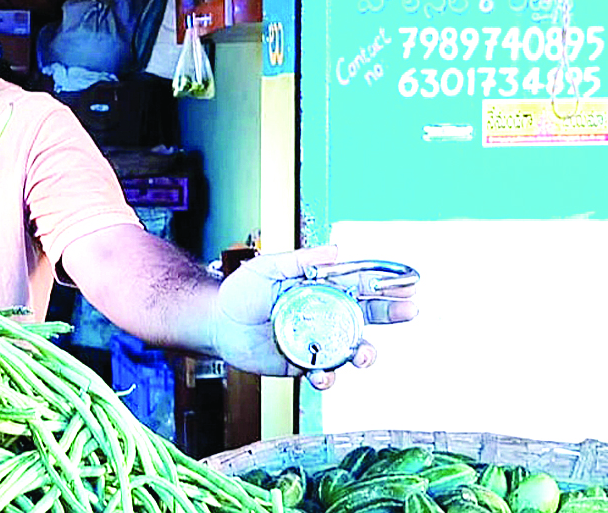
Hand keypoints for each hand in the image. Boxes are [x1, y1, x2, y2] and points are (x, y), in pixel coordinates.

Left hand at [211, 245, 418, 389]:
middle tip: (409, 311)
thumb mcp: (268, 267)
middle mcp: (324, 314)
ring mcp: (316, 340)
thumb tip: (336, 249)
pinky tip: (323, 374)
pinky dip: (328, 376)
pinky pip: (324, 372)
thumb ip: (302, 259)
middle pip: (366, 315)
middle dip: (390, 313)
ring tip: (364, 355)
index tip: (408, 285)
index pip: (359, 285)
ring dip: (364, 353)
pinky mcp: (302, 363)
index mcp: (320, 288)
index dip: (384, 285)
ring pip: (351, 349)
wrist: (216, 323)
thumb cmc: (239, 291)